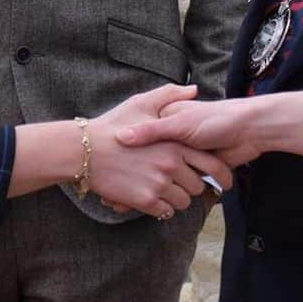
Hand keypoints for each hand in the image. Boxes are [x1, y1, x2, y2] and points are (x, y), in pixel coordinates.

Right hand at [88, 84, 233, 218]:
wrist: (84, 149)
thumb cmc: (113, 124)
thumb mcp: (142, 103)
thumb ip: (170, 95)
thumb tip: (192, 89)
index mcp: (175, 143)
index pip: (211, 164)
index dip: (218, 172)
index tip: (219, 177)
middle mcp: (170, 164)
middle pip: (199, 186)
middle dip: (193, 186)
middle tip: (184, 182)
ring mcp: (158, 183)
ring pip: (183, 202)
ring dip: (178, 199)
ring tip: (167, 190)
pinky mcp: (144, 200)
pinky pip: (165, 212)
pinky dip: (162, 208)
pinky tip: (154, 197)